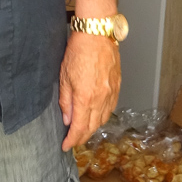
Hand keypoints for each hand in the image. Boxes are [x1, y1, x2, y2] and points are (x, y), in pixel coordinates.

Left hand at [58, 32, 120, 150]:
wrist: (97, 34)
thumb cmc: (78, 51)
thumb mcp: (64, 76)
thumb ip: (66, 101)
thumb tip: (67, 119)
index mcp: (86, 98)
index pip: (79, 128)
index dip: (72, 140)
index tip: (66, 146)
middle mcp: (101, 99)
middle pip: (93, 127)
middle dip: (82, 137)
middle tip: (73, 141)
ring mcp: (112, 93)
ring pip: (103, 119)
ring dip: (93, 128)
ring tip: (84, 131)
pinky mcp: (117, 86)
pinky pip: (111, 108)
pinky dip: (103, 116)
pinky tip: (97, 116)